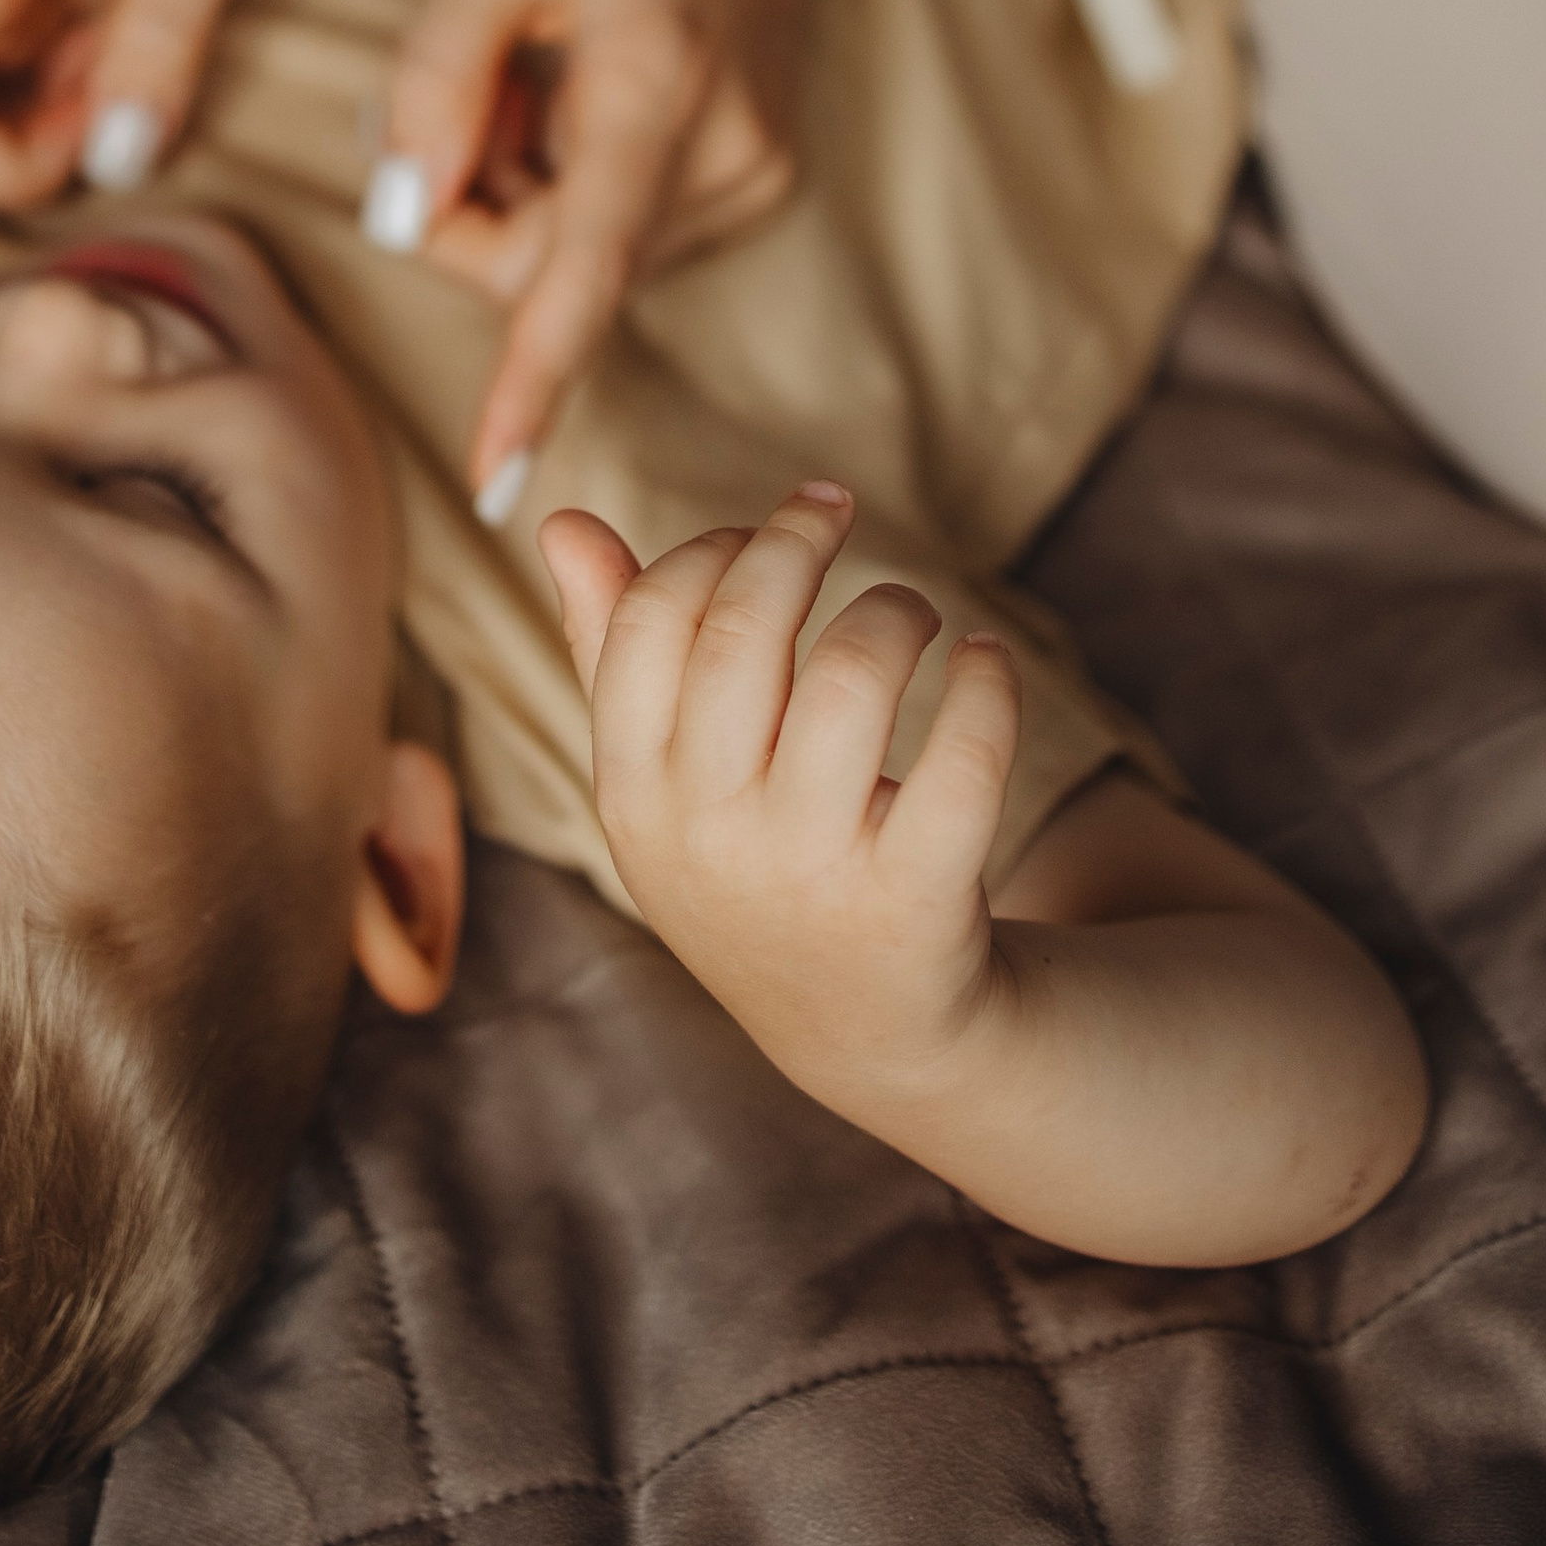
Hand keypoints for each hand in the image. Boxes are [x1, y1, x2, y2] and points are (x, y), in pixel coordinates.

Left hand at [374, 0, 820, 501]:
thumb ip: (433, 77)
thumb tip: (398, 215)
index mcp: (655, 82)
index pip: (583, 263)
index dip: (532, 376)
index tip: (500, 477)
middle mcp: (722, 153)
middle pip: (547, 269)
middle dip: (468, 213)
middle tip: (459, 94)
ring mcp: (751, 177)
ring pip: (580, 259)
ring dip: (522, 192)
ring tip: (537, 72)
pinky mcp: (755, 184)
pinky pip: (620, 232)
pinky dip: (571, 184)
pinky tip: (582, 91)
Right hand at [541, 486, 1021, 1115]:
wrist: (864, 1033)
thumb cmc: (751, 866)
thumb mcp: (661, 783)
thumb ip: (608, 649)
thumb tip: (558, 520)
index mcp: (635, 792)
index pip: (650, 620)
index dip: (711, 547)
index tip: (764, 531)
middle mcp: (712, 832)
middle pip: (746, 630)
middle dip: (796, 541)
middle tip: (836, 512)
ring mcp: (814, 870)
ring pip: (854, 677)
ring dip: (893, 608)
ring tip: (914, 613)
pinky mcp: (918, 898)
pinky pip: (964, 760)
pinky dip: (987, 686)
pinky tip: (986, 658)